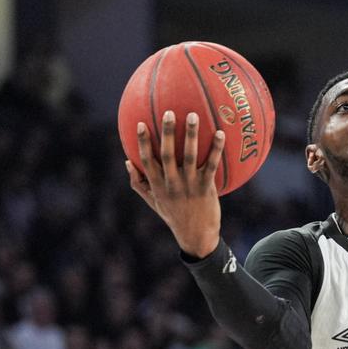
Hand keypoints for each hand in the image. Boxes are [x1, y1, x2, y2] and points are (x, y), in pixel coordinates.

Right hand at [125, 110, 225, 257]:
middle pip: (167, 154)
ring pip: (190, 156)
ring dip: (191, 135)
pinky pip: (212, 164)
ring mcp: (190, 185)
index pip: (147, 160)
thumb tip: (127, 161)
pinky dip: (216, 149)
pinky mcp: (207, 188)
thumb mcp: (153, 202)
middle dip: (167, 133)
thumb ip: (139, 183)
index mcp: (157, 185)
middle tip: (169, 112)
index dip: (143, 142)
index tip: (142, 124)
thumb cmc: (174, 215)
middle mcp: (172, 184)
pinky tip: (220, 133)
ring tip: (193, 115)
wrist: (196, 236)